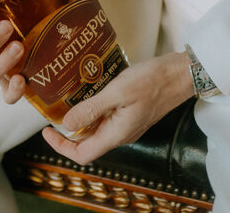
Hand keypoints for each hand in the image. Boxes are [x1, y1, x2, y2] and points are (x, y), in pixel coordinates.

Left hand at [42, 51, 194, 164]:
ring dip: (80, 121)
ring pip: (96, 131)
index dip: (61, 146)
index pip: (82, 154)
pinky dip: (93, 112)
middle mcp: (121, 135)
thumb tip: (66, 125)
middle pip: (87, 144)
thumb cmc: (153, 80)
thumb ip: (91, 109)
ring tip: (68, 101)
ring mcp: (127, 126)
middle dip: (67, 132)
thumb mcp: (118, 91)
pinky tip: (89, 95)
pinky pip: (106, 120)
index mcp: (117, 134)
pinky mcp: (132, 115)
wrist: (182, 75)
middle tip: (53, 112)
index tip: (47, 130)